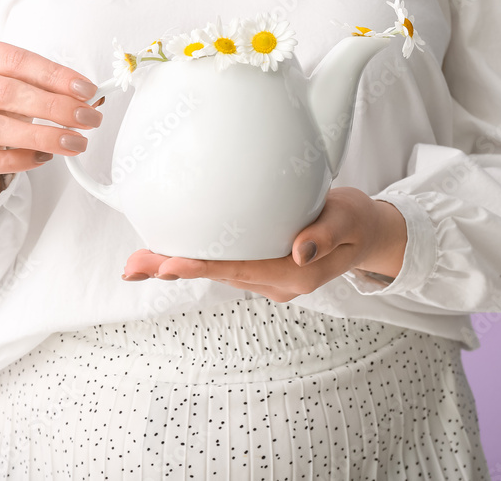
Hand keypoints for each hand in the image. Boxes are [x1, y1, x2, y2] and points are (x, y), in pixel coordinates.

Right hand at [0, 36, 104, 204]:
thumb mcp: (13, 83)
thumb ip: (45, 86)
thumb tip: (88, 98)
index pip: (15, 60)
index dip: (55, 76)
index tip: (87, 91)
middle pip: (4, 92)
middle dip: (54, 107)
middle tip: (87, 118)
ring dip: (41, 136)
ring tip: (73, 141)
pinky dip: (18, 160)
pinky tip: (42, 157)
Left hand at [121, 187, 407, 301]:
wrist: (366, 233)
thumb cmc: (357, 222)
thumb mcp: (350, 219)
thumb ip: (325, 234)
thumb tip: (298, 252)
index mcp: (294, 275)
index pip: (240, 270)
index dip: (202, 267)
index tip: (168, 265)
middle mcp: (275, 282)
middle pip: (217, 275)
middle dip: (174, 270)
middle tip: (133, 266)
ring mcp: (266, 277)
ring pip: (216, 271)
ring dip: (177, 265)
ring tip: (137, 262)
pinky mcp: (261, 265)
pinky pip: (224, 262)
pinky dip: (195, 255)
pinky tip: (168, 247)